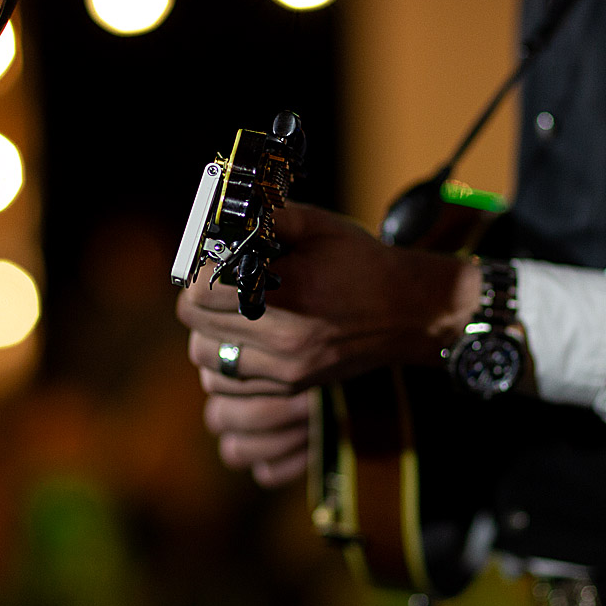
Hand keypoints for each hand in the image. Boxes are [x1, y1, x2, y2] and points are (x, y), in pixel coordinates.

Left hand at [177, 201, 480, 485]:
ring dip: (207, 333)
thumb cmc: (363, 264)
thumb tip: (223, 219)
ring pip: (205, 359)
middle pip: (195, 325)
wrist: (410, 313)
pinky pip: (227, 384)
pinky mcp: (290, 387)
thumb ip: (269, 218)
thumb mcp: (320, 227)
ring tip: (228, 313)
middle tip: (218, 282)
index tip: (215, 259)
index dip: (201, 269)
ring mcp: (287, 371)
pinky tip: (242, 340)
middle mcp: (285, 340)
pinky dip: (225, 362)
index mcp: (292, 294)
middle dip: (199, 298)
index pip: (203, 291)